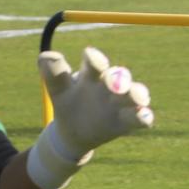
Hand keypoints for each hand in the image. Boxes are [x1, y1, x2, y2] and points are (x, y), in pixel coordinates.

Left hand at [39, 46, 153, 153]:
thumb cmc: (67, 104)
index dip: (94, 59)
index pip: (95, 63)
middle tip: (111, 81)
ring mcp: (120, 103)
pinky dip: (144, 116)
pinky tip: (144, 115)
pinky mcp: (126, 121)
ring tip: (137, 97)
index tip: (89, 56)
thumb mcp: (57, 91)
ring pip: (135, 93)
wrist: (73, 131)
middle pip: (119, 76)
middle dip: (117, 77)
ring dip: (137, 93)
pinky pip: (140, 117)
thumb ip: (52, 74)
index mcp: (91, 75)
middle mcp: (109, 85)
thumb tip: (44, 56)